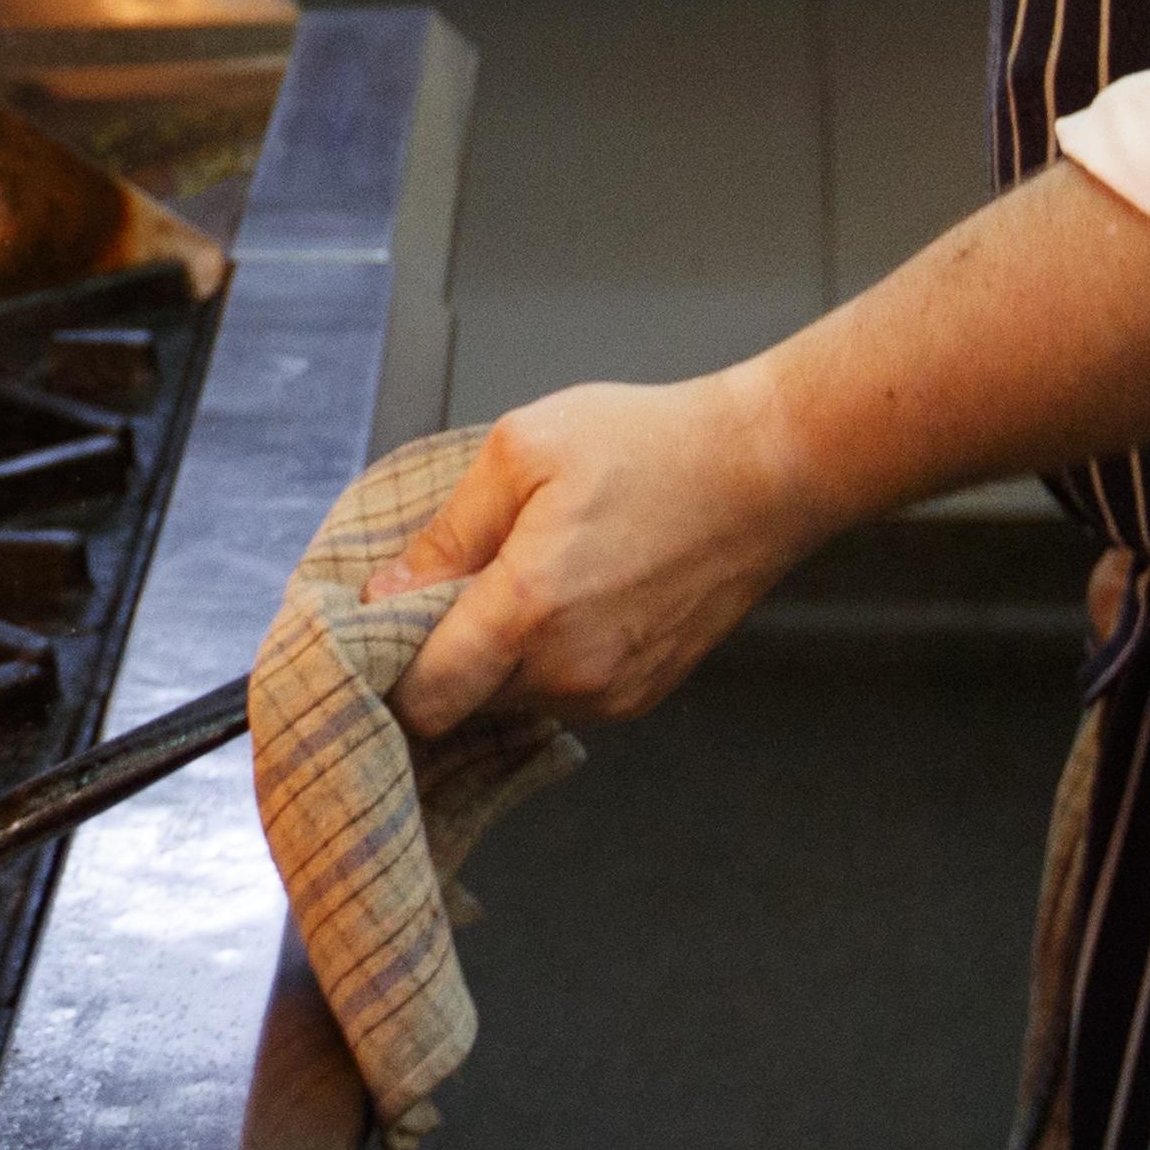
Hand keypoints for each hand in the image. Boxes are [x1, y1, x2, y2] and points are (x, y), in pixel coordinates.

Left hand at [369, 368, 841, 734]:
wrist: (765, 472)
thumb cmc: (650, 447)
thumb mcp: (522, 453)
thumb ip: (445, 532)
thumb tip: (385, 593)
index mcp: (530, 608)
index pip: (424, 697)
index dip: (389, 666)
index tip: (383, 624)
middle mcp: (570, 669)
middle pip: (460, 702)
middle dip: (440, 653)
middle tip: (454, 583)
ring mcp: (611, 692)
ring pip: (509, 701)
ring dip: (494, 658)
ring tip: (524, 579)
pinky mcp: (641, 696)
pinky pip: (560, 697)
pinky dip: (543, 662)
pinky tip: (567, 599)